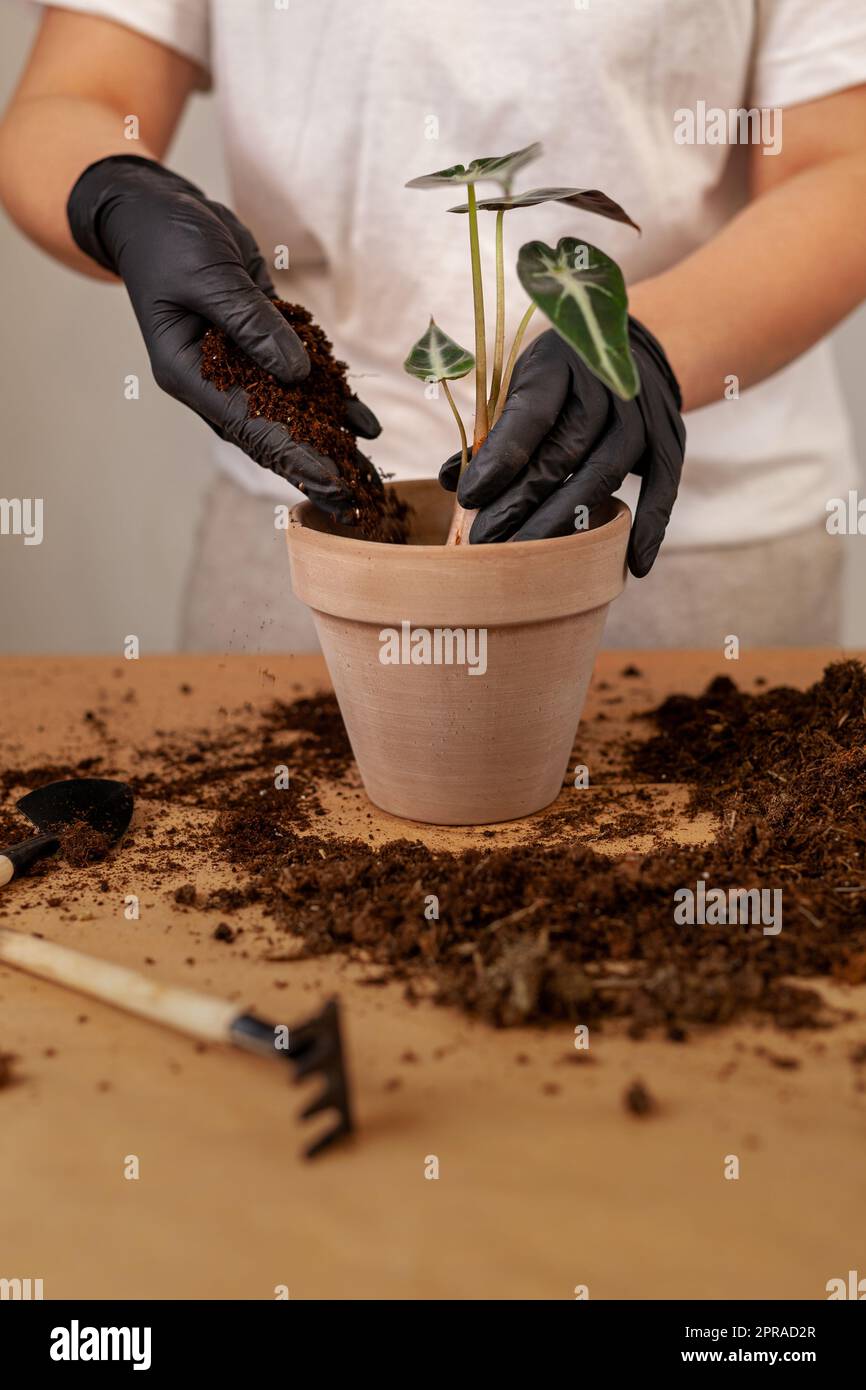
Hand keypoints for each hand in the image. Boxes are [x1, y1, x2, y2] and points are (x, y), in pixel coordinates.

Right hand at [67, 155, 379, 520]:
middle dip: (317, 466)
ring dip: (332, 442)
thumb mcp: (209, 276)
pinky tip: (365, 423)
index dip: (293, 456)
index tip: (330, 481)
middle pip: (272, 434)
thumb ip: (251, 323)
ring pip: (292, 413)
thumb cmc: (168, 239)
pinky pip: (303, 379)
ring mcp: (241, 365)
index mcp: (188, 373)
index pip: (247, 426)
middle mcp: (216, 380)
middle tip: (358, 500)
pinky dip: (334, 399)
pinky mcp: (264, 343)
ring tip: (370, 476)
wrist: (160, 210)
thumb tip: (298, 373)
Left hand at [439, 320, 684, 575]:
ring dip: (564, 522)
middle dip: (520, 503)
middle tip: (487, 543)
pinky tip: (633, 565)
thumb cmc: (561, 376)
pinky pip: (663, 489)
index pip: (530, 416)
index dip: (500, 459)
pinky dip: (648, 528)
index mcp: (560, 362)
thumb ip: (493, 431)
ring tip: (528, 559)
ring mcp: (644, 415)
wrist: (634, 349)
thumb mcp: (523, 381)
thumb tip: (448, 481)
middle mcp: (607, 386)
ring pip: (603, 476)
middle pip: (562, 454)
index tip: (468, 498)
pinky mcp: (670, 440)